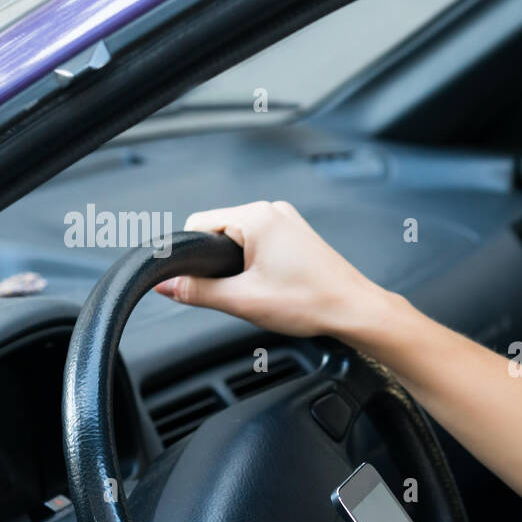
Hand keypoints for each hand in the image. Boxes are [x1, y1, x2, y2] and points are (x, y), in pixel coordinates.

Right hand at [154, 200, 392, 339]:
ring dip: (238, 264)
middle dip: (218, 262)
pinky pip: (260, 242)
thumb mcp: (243, 301)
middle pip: (219, 230)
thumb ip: (197, 291)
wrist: (355, 310)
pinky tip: (274, 284)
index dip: (191, 256)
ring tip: (261, 290)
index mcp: (256, 216)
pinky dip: (256, 263)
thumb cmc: (312, 302)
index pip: (198, 224)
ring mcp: (287, 220)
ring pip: (240, 238)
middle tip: (240, 291)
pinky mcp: (297, 234)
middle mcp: (272, 210)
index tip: (197, 281)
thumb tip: (165, 285)